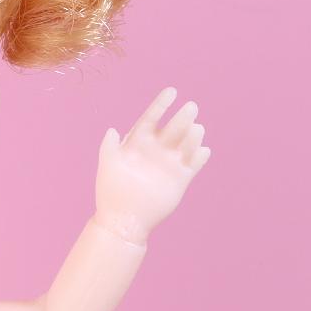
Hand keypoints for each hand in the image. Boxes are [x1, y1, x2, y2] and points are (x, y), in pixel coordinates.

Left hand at [95, 86, 210, 240]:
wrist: (124, 219)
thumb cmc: (111, 192)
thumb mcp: (107, 166)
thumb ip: (108, 147)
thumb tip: (111, 129)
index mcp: (138, 142)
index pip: (152, 118)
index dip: (161, 104)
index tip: (172, 91)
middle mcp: (156, 150)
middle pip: (172, 128)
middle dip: (182, 117)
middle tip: (191, 107)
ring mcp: (169, 163)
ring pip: (185, 143)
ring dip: (193, 135)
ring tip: (197, 128)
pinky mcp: (181, 178)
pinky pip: (193, 163)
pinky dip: (199, 156)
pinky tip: (203, 150)